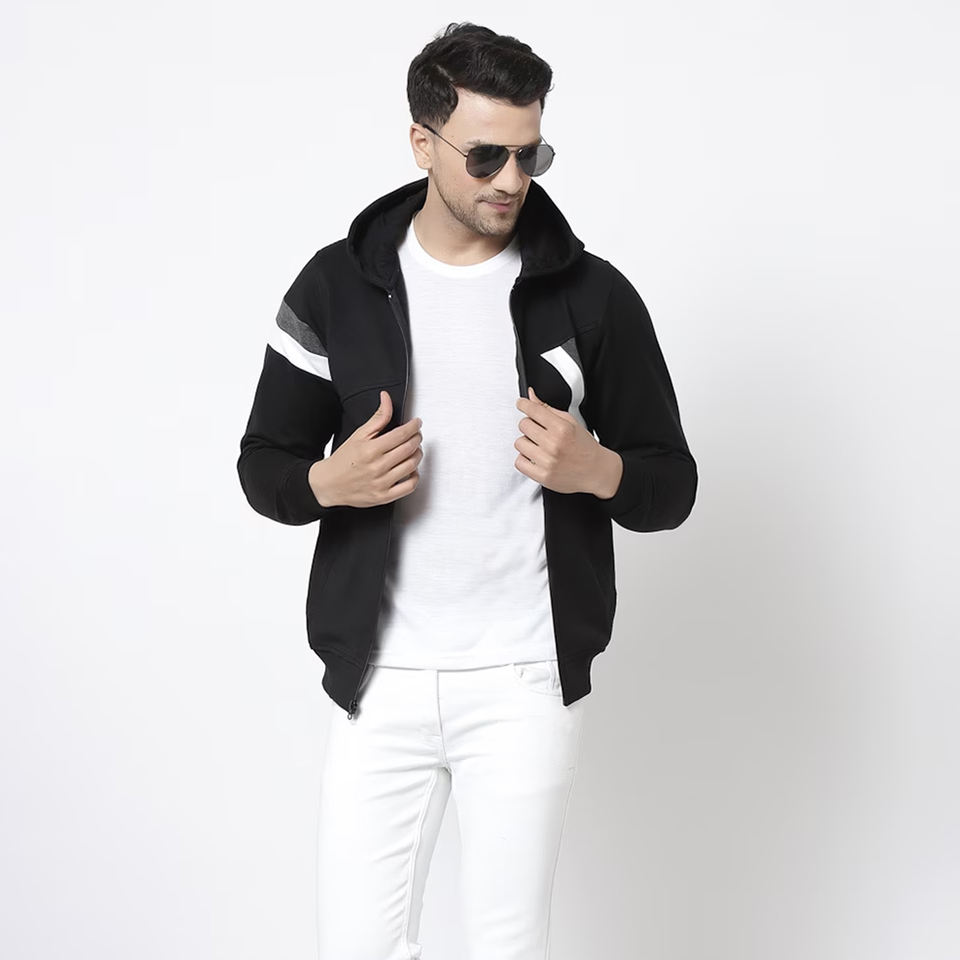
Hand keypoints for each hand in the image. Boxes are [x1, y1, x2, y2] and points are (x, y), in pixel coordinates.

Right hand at [310, 391, 422, 507]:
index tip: (417, 423)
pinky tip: (411, 469)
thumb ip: (377, 418)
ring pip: (412, 466)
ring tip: (414, 449)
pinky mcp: (384, 497)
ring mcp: (381, 483)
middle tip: (416, 435)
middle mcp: (377, 467)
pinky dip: (415, 476)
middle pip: (409, 449)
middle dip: (417, 438)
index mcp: (370, 449)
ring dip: (418, 454)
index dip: (414, 426)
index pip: (401, 434)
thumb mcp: (359, 435)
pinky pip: (409, 487)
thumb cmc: (343, 460)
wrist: (328, 484)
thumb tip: (387, 399)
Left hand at [514, 386, 621, 497]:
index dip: (524, 404)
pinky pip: (519, 462)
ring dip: (526, 443)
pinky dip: (524, 459)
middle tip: (539, 431)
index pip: (533, 410)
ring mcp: (547, 461)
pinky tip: (535, 457)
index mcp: (562, 428)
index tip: (521, 404)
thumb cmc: (585, 447)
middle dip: (530, 425)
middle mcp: (554, 445)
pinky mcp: (542, 476)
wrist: (596, 470)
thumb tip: (531, 397)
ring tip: (539, 446)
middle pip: (524, 425)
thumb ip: (548, 409)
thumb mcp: (570, 422)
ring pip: (519, 443)